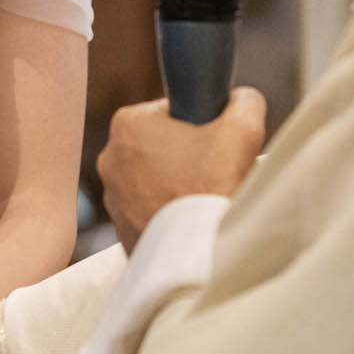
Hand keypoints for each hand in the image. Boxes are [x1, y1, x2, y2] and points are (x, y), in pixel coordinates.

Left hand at [96, 86, 265, 252]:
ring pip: (154, 179)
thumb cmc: (214, 186)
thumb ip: (244, 102)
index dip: (200, 122)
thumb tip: (242, 99)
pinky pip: (149, 210)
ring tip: (204, 198)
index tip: (216, 141)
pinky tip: (192, 219)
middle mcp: (109, 158)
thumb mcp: (242, 129)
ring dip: (177, 184)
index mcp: (128, 125)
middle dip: (188, 155)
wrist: (199, 254)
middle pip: (161, 145)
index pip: (170, 110)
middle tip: (215, 172)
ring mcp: (111, 197)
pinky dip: (169, 212)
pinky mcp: (119, 229)